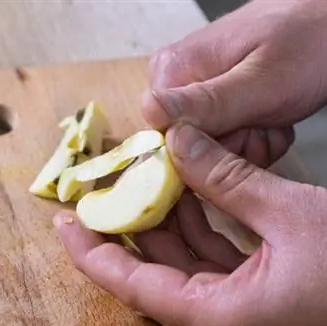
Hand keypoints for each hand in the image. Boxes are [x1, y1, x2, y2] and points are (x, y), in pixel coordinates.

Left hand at [53, 123, 326, 325]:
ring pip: (183, 256)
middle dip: (130, 224)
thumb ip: (228, 180)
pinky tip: (193, 186)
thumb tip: (179, 142)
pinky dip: (201, 218)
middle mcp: (224, 315)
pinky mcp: (260, 284)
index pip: (133, 285)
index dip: (91, 253)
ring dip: (167, 215)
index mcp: (222, 315)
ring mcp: (242, 301)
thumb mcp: (293, 215)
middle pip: (153, 268)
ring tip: (151, 174)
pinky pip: (213, 251)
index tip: (64, 224)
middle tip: (108, 186)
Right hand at [141, 0, 326, 166]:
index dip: (201, 150)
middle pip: (187, 144)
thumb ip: (205, 103)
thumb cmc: (306, 43)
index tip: (239, 136)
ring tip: (271, 119)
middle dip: (231, 146)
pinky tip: (269, 118)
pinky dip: (252, 136)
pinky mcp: (214, 98)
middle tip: (262, 126)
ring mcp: (195, 89)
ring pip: (209, 145)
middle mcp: (176, 80)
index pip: (162, 137)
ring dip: (247, 143)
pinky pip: (223, 136)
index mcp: (173, 71)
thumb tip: (150, 112)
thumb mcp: (259, 82)